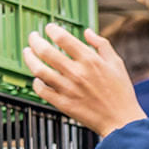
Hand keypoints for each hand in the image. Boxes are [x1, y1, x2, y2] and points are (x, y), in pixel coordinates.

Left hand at [23, 23, 144, 136]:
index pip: (63, 38)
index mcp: (90, 60)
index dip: (52, 30)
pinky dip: (36, 82)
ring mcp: (68, 89)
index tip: (49, 28)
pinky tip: (37, 78)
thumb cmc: (121, 93)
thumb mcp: (116, 63)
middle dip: (35, 40)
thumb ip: (102, 45)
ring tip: (27, 53)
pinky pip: (42, 90)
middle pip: (45, 51)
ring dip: (29, 59)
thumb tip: (87, 32)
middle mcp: (76, 73)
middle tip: (33, 37)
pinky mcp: (63, 104)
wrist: (121, 121)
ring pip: (39, 70)